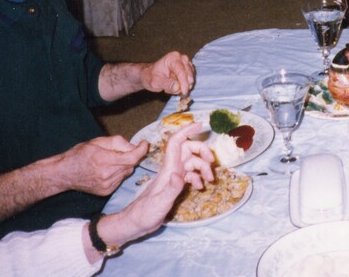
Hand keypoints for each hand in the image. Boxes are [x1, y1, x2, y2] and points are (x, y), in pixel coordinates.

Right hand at [59, 136, 148, 195]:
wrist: (64, 173)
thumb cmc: (79, 154)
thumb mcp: (98, 141)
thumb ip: (118, 142)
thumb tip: (134, 146)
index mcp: (104, 160)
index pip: (132, 157)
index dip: (141, 150)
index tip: (144, 144)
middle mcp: (107, 175)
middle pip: (131, 165)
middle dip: (131, 156)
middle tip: (122, 151)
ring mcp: (107, 185)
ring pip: (127, 172)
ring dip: (125, 165)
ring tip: (111, 161)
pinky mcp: (106, 192)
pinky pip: (120, 180)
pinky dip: (119, 173)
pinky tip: (107, 170)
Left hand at [97, 123, 214, 242]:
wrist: (136, 223)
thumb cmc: (146, 213)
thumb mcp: (160, 202)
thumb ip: (172, 188)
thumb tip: (180, 175)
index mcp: (168, 168)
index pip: (177, 142)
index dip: (187, 131)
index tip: (201, 125)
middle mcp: (171, 168)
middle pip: (188, 150)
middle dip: (202, 151)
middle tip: (212, 161)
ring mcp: (173, 176)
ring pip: (191, 162)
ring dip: (203, 168)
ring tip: (210, 180)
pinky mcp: (175, 184)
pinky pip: (190, 174)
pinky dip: (198, 178)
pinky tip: (200, 187)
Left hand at [141, 51, 195, 95]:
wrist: (150, 75)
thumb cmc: (151, 77)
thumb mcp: (156, 82)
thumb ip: (167, 84)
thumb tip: (177, 87)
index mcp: (173, 57)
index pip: (181, 71)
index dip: (184, 83)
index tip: (184, 92)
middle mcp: (182, 58)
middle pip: (188, 74)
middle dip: (184, 85)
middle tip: (175, 92)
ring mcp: (186, 63)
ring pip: (190, 77)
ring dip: (183, 86)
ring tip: (171, 87)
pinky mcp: (188, 69)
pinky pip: (190, 80)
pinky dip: (184, 85)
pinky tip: (175, 85)